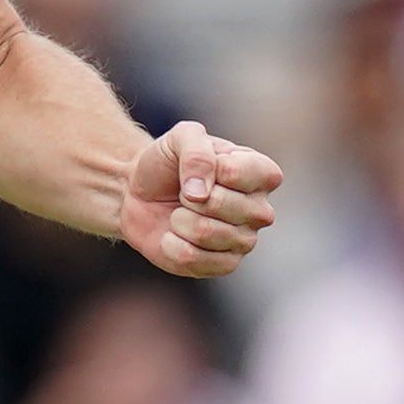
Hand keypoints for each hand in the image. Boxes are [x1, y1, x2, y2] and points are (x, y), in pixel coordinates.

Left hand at [117, 123, 282, 278]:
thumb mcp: (181, 138)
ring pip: (206, 233)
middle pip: (221, 205)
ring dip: (178, 220)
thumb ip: (197, 153)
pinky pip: (193, 259)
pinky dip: (171, 245)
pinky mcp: (224, 265)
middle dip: (188, 196)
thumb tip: (200, 194)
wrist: (140, 195)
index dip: (206, 169)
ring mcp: (245, 240)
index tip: (196, 166)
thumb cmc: (168, 163)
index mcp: (262, 173)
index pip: (236, 173)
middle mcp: (261, 209)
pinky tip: (173, 236)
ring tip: (179, 213)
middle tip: (184, 193)